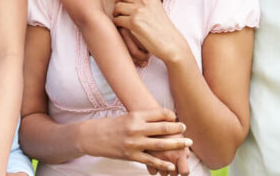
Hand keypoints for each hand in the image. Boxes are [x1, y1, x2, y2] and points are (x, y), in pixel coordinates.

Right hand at [76, 108, 191, 172]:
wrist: (92, 136)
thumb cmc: (110, 125)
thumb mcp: (126, 117)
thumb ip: (142, 119)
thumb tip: (159, 120)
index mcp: (135, 115)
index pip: (158, 113)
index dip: (171, 115)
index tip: (177, 118)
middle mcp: (136, 128)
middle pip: (162, 128)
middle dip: (177, 129)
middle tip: (186, 129)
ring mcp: (134, 143)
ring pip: (160, 144)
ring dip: (176, 145)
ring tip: (187, 145)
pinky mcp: (131, 155)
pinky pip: (151, 160)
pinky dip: (163, 164)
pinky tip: (172, 166)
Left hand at [114, 0, 186, 63]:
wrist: (171, 43)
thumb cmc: (163, 28)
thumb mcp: (157, 7)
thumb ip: (145, 0)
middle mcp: (145, 0)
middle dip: (118, 1)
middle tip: (121, 9)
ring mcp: (139, 11)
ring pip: (117, 6)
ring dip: (116, 13)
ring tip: (120, 17)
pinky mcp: (134, 23)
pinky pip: (117, 19)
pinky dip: (117, 23)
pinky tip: (123, 26)